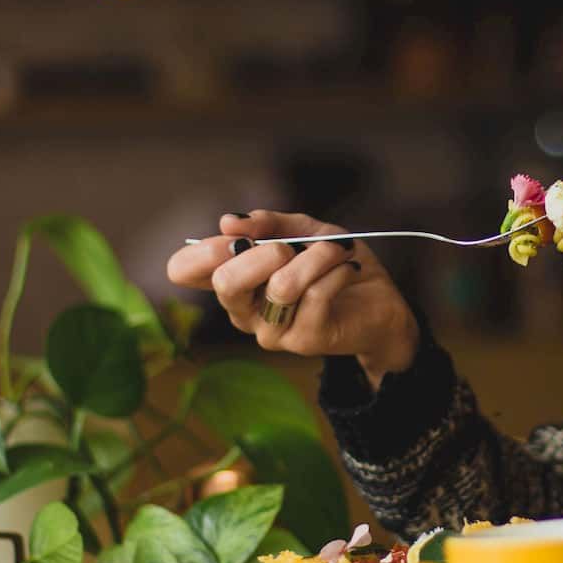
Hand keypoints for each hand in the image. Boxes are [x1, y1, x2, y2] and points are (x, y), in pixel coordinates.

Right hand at [165, 210, 418, 387]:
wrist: (380, 302)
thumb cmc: (333, 265)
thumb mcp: (303, 231)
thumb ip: (268, 223)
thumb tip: (228, 222)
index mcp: (233, 281)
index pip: (183, 270)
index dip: (203, 249)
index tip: (236, 236)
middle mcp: (243, 311)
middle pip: (225, 282)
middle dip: (263, 252)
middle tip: (290, 246)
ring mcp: (271, 331)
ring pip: (281, 285)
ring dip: (316, 256)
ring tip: (336, 250)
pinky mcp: (304, 341)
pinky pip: (317, 294)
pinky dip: (337, 270)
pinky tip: (348, 269)